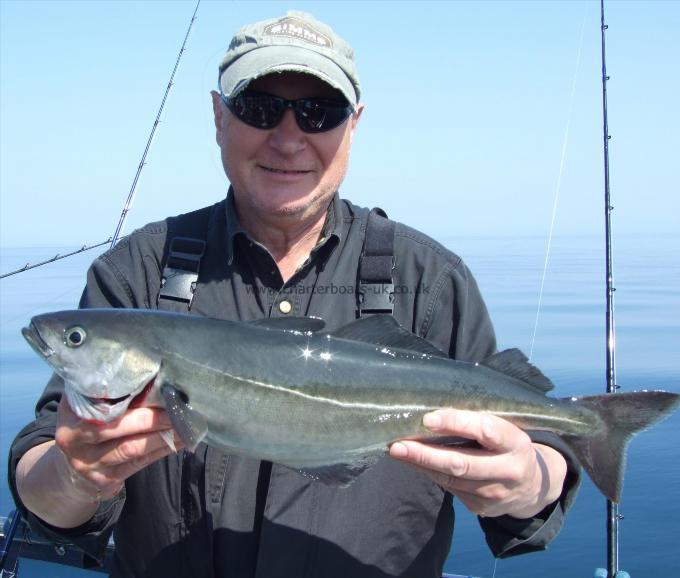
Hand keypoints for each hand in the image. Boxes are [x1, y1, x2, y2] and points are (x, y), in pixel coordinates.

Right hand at [55, 396, 182, 502]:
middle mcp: (77, 445)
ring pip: (134, 449)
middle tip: (179, 410)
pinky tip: (181, 440)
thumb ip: (103, 391)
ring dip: (164, 437)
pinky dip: (163, 450)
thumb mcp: (83, 403)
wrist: (70, 463)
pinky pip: (141, 463)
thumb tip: (144, 373)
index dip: (133, 405)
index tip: (159, 392)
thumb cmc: (85, 422)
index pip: (103, 413)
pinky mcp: (108, 480)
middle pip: (122, 431)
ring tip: (186, 425)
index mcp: (71, 421)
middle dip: (154, 420)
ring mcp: (92, 466)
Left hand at [389, 409, 566, 518]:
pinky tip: (414, 462)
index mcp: (517, 443)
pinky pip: (450, 489)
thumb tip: (433, 411)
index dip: (456, 423)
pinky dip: (430, 474)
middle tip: (398, 445)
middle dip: (425, 455)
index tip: (428, 418)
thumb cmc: (507, 445)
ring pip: (451, 479)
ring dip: (420, 465)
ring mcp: (495, 494)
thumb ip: (478, 420)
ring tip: (397, 451)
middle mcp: (509, 471)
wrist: (532, 487)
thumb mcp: (506, 428)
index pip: (485, 430)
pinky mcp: (482, 508)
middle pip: (462, 463)